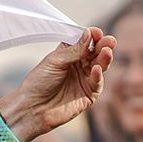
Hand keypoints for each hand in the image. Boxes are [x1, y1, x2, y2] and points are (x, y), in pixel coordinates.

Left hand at [0, 27, 115, 139]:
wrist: (33, 108)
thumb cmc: (39, 83)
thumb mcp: (54, 62)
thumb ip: (74, 50)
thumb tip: (89, 34)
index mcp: (68, 53)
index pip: (84, 41)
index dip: (91, 36)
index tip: (95, 32)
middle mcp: (79, 64)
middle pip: (95, 52)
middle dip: (103, 46)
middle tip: (109, 41)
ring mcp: (85, 78)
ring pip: (100, 65)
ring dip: (104, 58)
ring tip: (107, 52)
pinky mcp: (89, 93)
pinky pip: (97, 82)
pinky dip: (98, 75)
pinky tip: (96, 69)